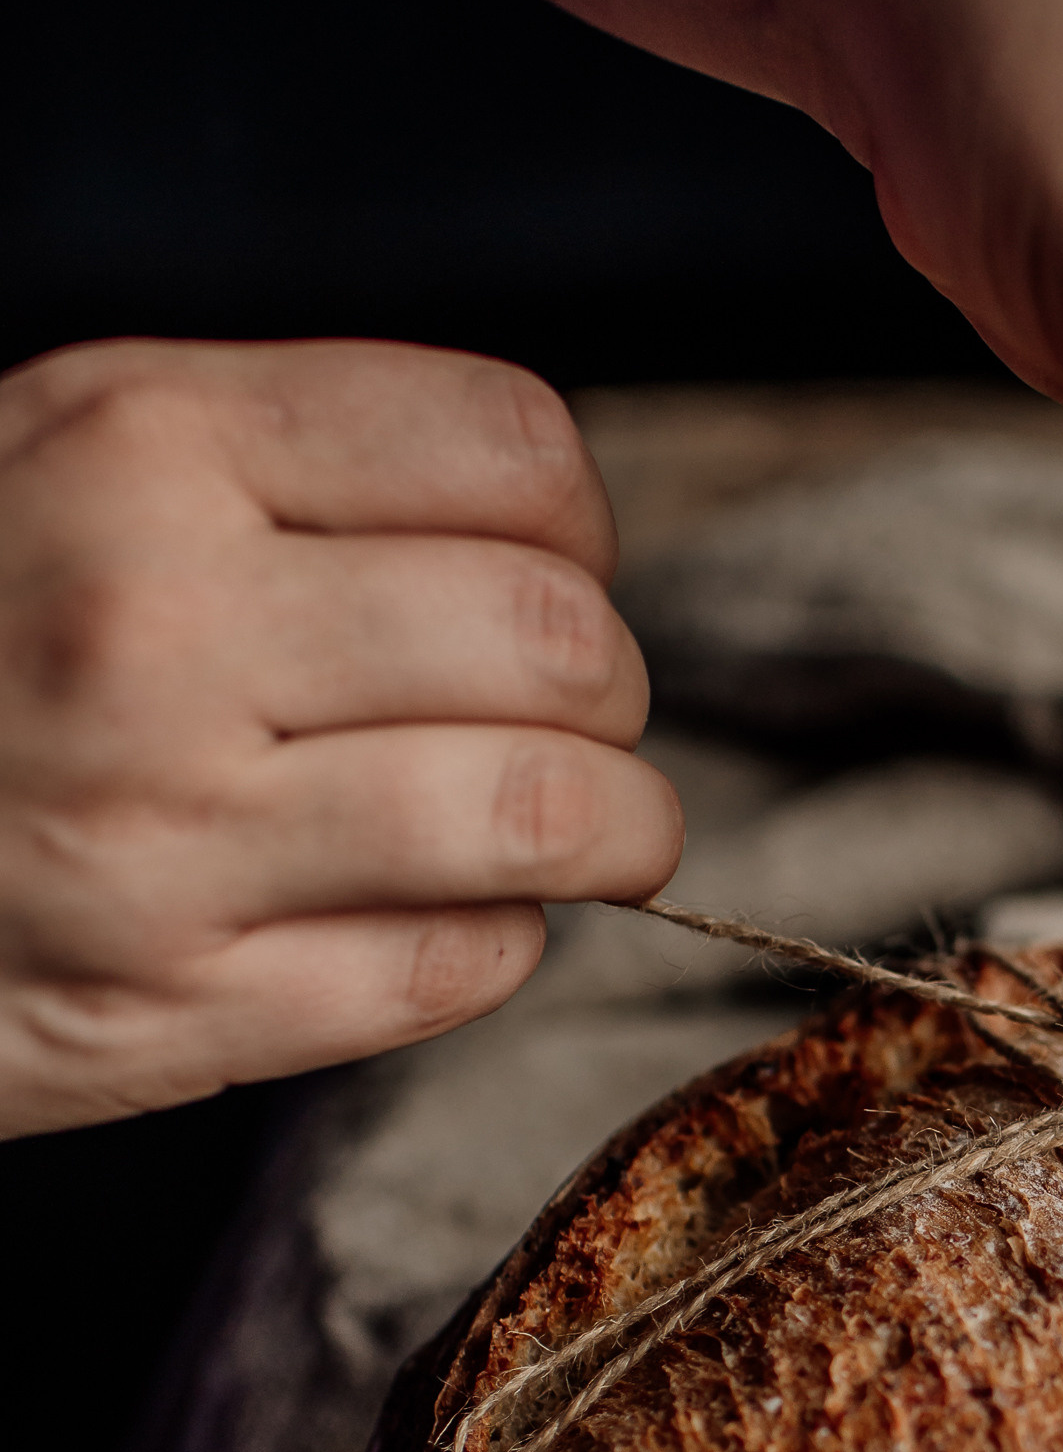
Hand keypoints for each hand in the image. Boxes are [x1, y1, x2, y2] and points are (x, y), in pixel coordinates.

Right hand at [0, 336, 680, 1134]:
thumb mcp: (59, 455)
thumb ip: (284, 464)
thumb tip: (546, 534)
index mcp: (143, 445)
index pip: (512, 451)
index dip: (576, 523)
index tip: (555, 569)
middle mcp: (160, 625)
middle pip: (559, 640)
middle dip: (607, 690)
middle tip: (573, 716)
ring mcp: (166, 831)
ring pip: (549, 814)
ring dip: (614, 829)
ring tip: (593, 829)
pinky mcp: (173, 1006)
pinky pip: (458, 966)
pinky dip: (497, 941)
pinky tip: (446, 912)